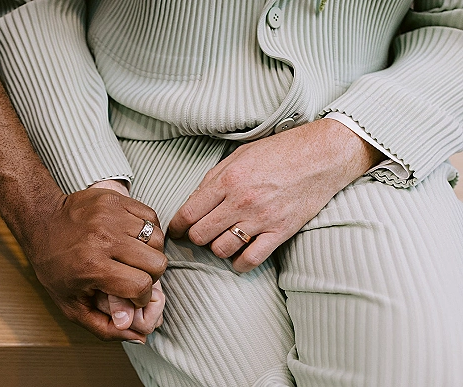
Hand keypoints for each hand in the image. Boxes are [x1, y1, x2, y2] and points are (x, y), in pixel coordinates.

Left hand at [22, 180, 166, 341]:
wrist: (41, 221)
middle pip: (157, 263)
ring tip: (134, 255)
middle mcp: (104, 239)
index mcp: (92, 267)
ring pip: (157, 239)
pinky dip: (148, 229)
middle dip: (150, 275)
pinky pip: (151, 217)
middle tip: (134, 274)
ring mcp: (111, 215)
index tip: (133, 294)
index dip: (142, 296)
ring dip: (150, 251)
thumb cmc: (55, 266)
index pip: (141, 287)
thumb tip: (140, 336)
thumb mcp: (71, 305)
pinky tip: (133, 237)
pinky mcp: (116, 199)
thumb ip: (105, 327)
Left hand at [169, 119, 383, 271]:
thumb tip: (194, 201)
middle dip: (196, 237)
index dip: (177, 227)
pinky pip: (251, 260)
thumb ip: (214, 178)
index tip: (176, 231)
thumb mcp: (240, 155)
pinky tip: (239, 257)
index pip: (188, 213)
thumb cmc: (280, 152)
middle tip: (201, 233)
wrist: (321, 155)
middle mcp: (241, 201)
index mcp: (227, 180)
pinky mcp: (280, 232)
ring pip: (221, 250)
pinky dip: (240, 264)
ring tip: (223, 240)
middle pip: (200, 235)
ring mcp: (261, 219)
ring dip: (218, 248)